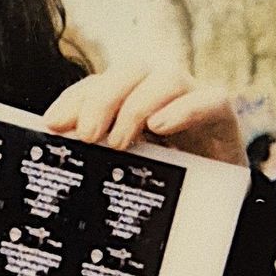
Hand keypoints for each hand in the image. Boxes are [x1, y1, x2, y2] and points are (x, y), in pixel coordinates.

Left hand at [43, 63, 245, 165]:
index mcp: (133, 99)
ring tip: (118, 141)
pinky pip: (211, 100)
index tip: (52, 124)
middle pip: (130, 72)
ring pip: (167, 78)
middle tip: (85, 134)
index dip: (75, 99)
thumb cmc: (166, 182)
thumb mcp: (125, 168)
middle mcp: (162, 92)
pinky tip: (160, 126)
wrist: (218, 203)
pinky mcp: (223, 117)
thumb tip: (57, 147)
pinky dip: (184, 109)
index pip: (100, 84)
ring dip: (137, 106)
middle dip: (102, 99)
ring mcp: (194, 100)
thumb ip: (96, 156)